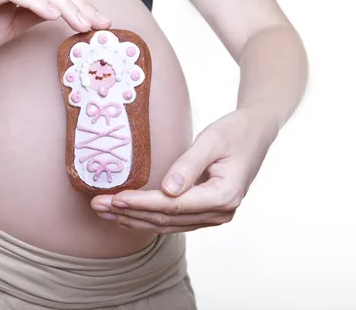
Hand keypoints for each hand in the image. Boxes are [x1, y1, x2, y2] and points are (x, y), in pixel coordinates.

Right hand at [0, 0, 110, 59]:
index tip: (101, 23)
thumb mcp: (10, 27)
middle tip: (100, 24)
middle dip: (80, 5)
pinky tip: (53, 16)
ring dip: (64, 4)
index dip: (81, 6)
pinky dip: (36, 2)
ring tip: (82, 23)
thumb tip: (62, 16)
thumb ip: (33, 17)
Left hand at [90, 107, 279, 233]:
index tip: (115, 198)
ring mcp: (215, 216)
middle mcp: (221, 213)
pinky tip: (125, 215)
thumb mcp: (211, 141)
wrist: (257, 132)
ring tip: (104, 211)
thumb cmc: (235, 131)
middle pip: (166, 219)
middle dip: (129, 213)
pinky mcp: (207, 212)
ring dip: (133, 219)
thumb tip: (167, 190)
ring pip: (167, 225)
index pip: (173, 205)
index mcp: (224, 195)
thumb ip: (188, 165)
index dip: (141, 203)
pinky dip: (147, 218)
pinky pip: (173, 221)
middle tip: (97, 205)